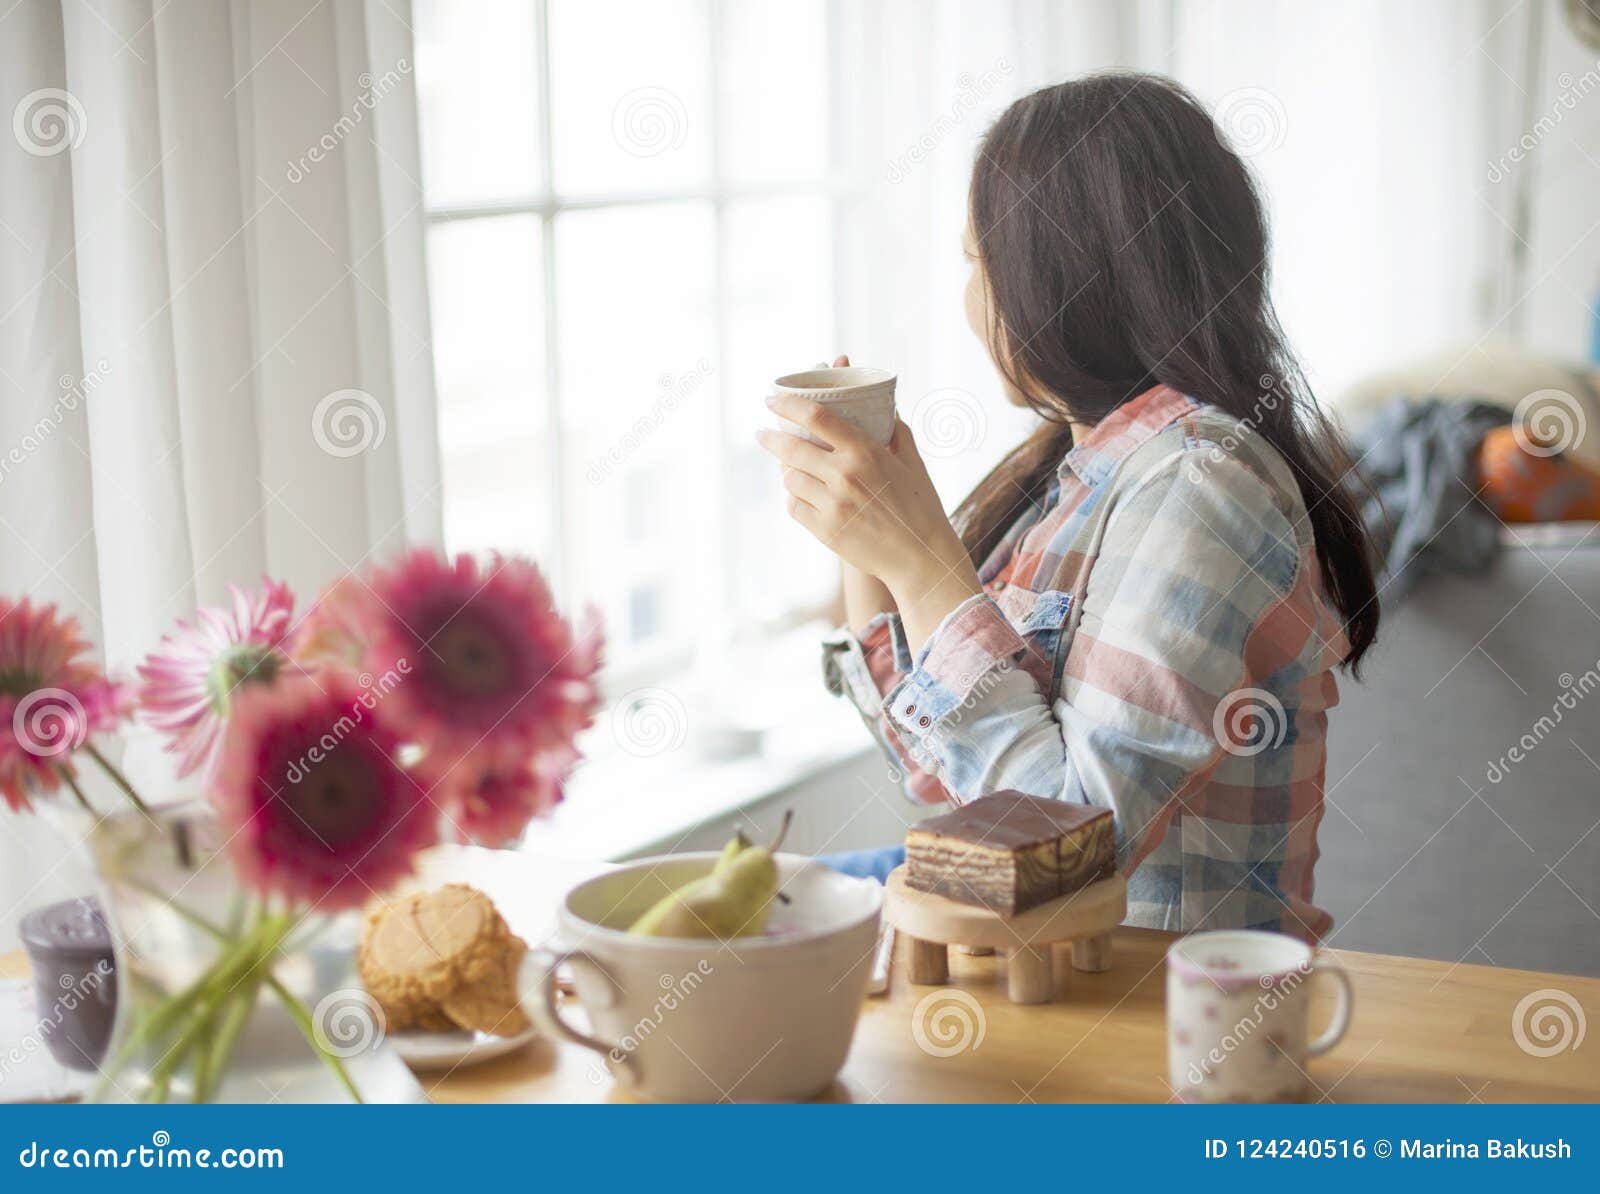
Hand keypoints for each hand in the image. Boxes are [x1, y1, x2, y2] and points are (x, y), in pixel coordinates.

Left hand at [757, 391, 980, 647]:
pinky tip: (800, 494)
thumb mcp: (913, 463)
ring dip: (787, 471)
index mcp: (865, 451)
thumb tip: (887, 410)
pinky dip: (794, 497)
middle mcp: (845, 474)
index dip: (788, 405)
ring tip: (790, 468)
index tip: (772, 399)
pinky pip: (794, 506)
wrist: (921, 558)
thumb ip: (897, 433)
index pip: (815, 417)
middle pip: (791, 448)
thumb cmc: (921, 508)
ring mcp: (832, 504)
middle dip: (770, 438)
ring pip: (789, 478)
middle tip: (762, 433)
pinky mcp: (825, 530)